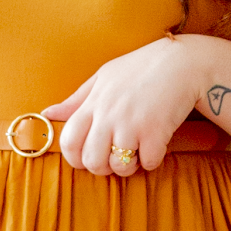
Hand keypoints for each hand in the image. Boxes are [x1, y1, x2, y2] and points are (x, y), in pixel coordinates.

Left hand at [43, 37, 201, 176]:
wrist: (182, 62)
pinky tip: (157, 144)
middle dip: (102, 168)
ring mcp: (132, 124)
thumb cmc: (141, 69)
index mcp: (93, 102)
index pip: (69, 140)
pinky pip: (148, 163)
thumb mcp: (103, 77)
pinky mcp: (156, 131)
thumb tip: (48, 113)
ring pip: (119, 167)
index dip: (74, 158)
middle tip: (114, 158)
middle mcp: (109, 114)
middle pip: (92, 161)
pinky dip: (153, 160)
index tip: (86, 157)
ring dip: (128, 167)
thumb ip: (76, 100)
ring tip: (136, 151)